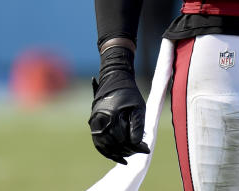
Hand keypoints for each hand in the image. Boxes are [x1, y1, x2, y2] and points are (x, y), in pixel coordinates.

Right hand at [88, 47, 148, 164]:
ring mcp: (94, 124)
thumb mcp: (139, 108)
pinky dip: (107, 151)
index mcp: (111, 116)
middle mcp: (99, 121)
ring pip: (104, 146)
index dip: (135, 146)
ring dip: (117, 153)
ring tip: (130, 157)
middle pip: (113, 144)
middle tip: (140, 152)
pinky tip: (117, 156)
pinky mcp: (92, 125)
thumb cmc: (129, 94)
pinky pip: (98, 142)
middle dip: (127, 151)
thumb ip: (137, 126)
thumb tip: (136, 144)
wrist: (114, 81)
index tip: (146, 150)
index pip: (123, 139)